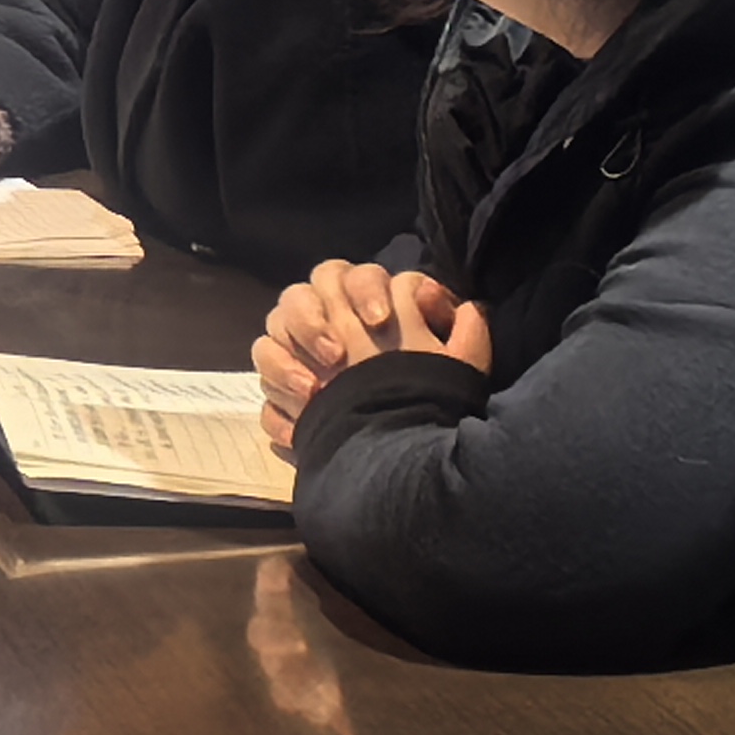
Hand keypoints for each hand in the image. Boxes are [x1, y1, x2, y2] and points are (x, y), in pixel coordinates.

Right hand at [255, 261, 487, 452]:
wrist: (406, 458)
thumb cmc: (430, 396)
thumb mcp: (459, 367)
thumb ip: (468, 333)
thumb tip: (470, 308)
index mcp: (364, 307)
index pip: (352, 276)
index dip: (363, 290)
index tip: (381, 320)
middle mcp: (325, 325)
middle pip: (298, 295)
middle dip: (311, 320)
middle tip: (337, 354)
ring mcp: (298, 358)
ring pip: (270, 336)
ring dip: (285, 362)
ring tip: (313, 392)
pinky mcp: (283, 394)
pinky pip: (264, 390)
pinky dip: (277, 404)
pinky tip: (299, 424)